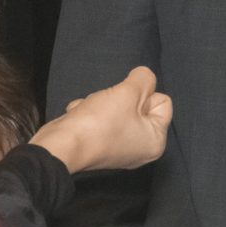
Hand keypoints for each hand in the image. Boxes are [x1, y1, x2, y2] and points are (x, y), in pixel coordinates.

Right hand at [30, 67, 171, 173]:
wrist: (62, 144)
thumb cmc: (99, 122)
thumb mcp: (129, 91)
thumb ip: (143, 78)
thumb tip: (144, 76)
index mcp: (156, 141)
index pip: (163, 101)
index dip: (143, 94)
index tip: (127, 102)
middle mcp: (141, 149)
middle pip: (140, 105)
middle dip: (121, 98)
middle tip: (110, 106)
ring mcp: (119, 149)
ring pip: (118, 108)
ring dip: (102, 103)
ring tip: (93, 111)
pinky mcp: (99, 145)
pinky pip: (101, 119)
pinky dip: (90, 114)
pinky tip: (81, 117)